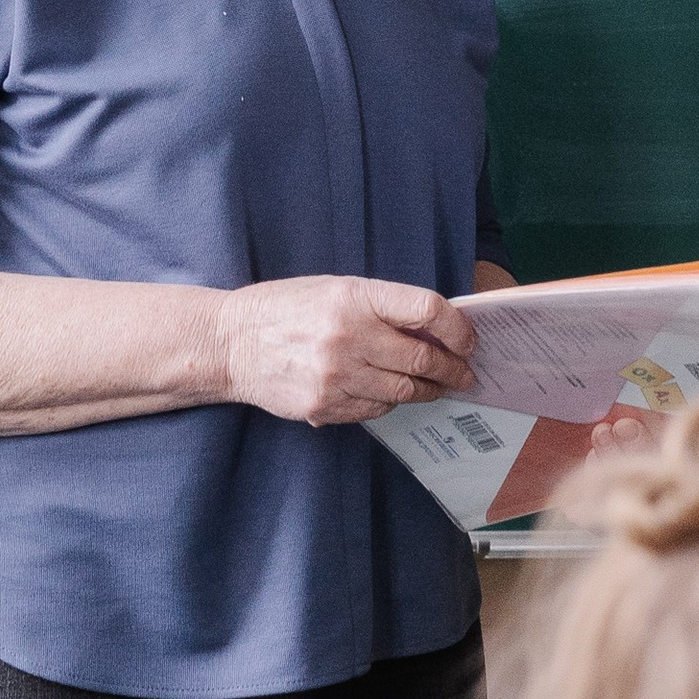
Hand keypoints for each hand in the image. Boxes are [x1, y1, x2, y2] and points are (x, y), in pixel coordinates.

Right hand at [216, 276, 476, 424]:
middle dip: (453, 369)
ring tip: (439, 387)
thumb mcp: (335, 289)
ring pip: (404, 391)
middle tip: (465, 374)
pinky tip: (391, 394)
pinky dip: (391, 403)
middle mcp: (349, 335)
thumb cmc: (285, 309)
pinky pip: (376, 409)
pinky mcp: (325, 405)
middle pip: (423, 358)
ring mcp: (337, 375)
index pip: (427, 309)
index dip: (458, 327)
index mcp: (355, 297)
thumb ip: (382, 306)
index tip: (468, 339)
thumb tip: (434, 330)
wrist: (230, 344)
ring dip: (429, 391)